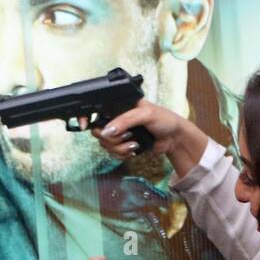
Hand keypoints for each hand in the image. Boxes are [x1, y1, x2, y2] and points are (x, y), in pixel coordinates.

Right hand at [91, 99, 208, 175]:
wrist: (174, 139)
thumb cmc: (164, 119)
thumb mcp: (145, 114)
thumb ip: (125, 120)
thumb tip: (107, 131)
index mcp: (119, 105)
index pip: (96, 109)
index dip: (86, 116)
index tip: (84, 124)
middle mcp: (116, 118)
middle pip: (98, 132)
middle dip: (111, 138)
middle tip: (126, 136)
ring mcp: (119, 133)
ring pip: (105, 145)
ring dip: (119, 148)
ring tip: (133, 144)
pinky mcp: (123, 146)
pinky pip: (113, 153)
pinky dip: (122, 154)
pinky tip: (134, 149)